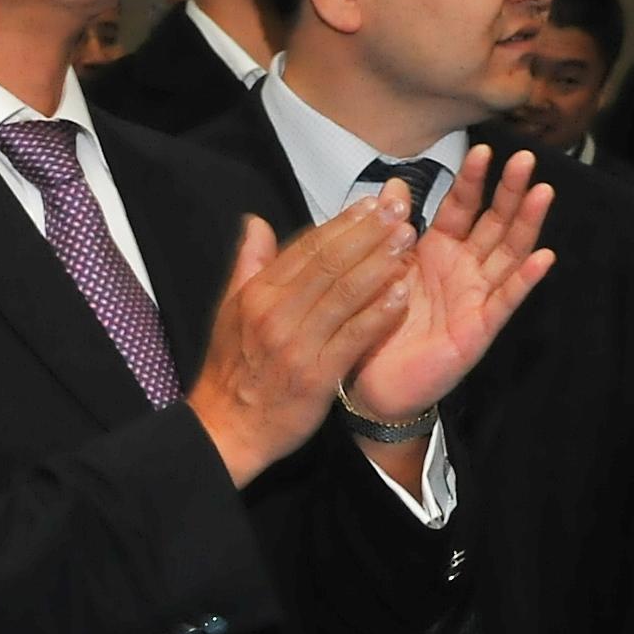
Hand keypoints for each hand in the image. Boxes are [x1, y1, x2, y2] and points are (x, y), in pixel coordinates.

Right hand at [184, 202, 414, 486]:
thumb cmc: (232, 372)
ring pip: (344, 293)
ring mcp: (297, 344)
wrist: (227, 429)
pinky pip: (353, 337)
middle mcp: (277, 313)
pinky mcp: (316, 376)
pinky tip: (402, 294)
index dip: (342, 223)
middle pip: (330, 262)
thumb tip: (256, 223)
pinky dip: (378, 314)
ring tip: (407, 241)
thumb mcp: (230, 310)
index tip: (371, 204)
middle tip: (399, 210)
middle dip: (368, 233)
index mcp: (259, 294)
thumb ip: (248, 263)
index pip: (307, 247)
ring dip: (380, 264)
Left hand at [340, 148, 555, 432]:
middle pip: (495, 223)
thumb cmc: (378, 321)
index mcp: (440, 250)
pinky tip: (543, 258)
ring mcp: (476, 297)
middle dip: (510, 191)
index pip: (462, 206)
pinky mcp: (479, 329)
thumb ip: (392, 227)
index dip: (473, 180)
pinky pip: (505, 301)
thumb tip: (398, 182)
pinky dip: (525, 280)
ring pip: (508, 254)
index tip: (483, 149)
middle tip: (526, 159)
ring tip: (542, 193)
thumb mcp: (382, 265)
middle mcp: (465, 269)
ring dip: (526, 224)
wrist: (371, 380)